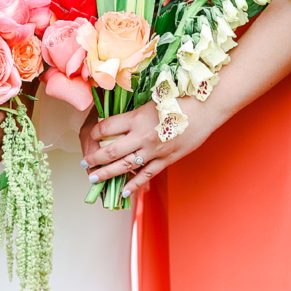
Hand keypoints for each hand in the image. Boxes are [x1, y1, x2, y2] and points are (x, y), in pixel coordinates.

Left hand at [80, 98, 213, 196]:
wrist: (205, 108)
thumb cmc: (180, 99)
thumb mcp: (151, 99)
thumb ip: (134, 113)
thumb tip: (117, 119)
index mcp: (137, 117)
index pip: (106, 127)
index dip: (94, 132)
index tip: (90, 135)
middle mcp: (142, 136)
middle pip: (111, 151)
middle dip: (95, 159)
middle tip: (85, 163)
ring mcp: (154, 151)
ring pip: (125, 166)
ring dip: (107, 173)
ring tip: (94, 178)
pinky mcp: (166, 160)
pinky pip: (146, 175)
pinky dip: (134, 184)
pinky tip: (124, 192)